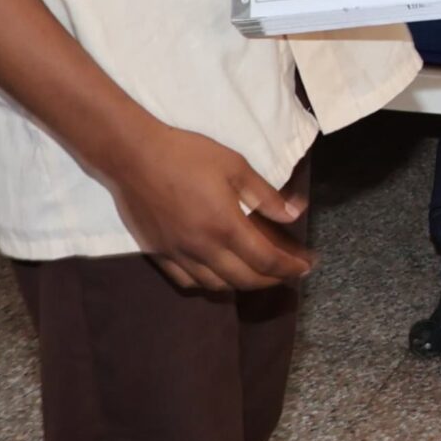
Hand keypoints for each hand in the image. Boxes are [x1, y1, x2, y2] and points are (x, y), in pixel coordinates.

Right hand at [101, 119, 312, 292]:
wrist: (135, 157)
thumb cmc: (188, 155)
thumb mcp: (235, 166)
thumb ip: (265, 195)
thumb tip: (295, 213)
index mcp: (226, 227)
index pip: (266, 260)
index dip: (289, 267)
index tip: (306, 267)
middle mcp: (203, 248)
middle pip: (243, 279)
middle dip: (271, 280)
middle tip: (287, 272)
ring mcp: (178, 255)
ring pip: (215, 285)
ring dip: (241, 284)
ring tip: (257, 274)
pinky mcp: (158, 254)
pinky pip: (187, 281)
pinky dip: (208, 284)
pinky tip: (217, 276)